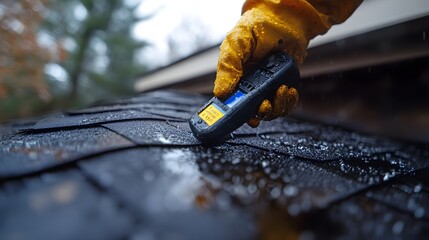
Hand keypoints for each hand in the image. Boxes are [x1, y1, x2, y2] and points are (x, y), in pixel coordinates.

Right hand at [213, 6, 304, 126]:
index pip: (231, 104)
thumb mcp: (236, 43)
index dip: (234, 115)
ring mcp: (268, 87)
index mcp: (234, 78)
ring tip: (281, 90)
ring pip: (271, 111)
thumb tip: (220, 93)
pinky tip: (289, 90)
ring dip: (277, 107)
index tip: (240, 117)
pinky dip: (289, 102)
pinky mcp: (284, 85)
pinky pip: (286, 104)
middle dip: (259, 113)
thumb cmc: (257, 27)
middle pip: (252, 112)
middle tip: (264, 104)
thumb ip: (228, 66)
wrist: (286, 18)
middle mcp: (250, 86)